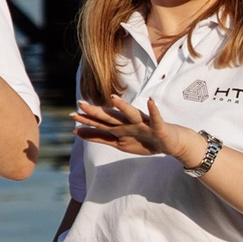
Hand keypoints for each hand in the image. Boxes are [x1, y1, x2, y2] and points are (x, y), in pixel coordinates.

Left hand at [74, 93, 200, 162]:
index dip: (87, 119)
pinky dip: (153, 111)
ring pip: (132, 115)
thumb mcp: (118, 142)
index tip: (71, 115)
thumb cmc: (144, 140)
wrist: (171, 142)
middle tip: (81, 103)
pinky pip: (156, 119)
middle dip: (98, 112)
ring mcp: (145, 124)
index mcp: (121, 126)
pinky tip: (150, 102)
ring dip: (124, 106)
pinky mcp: (158, 127)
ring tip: (113, 98)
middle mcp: (130, 122)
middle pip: (112, 117)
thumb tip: (75, 132)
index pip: (102, 123)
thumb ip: (98, 136)